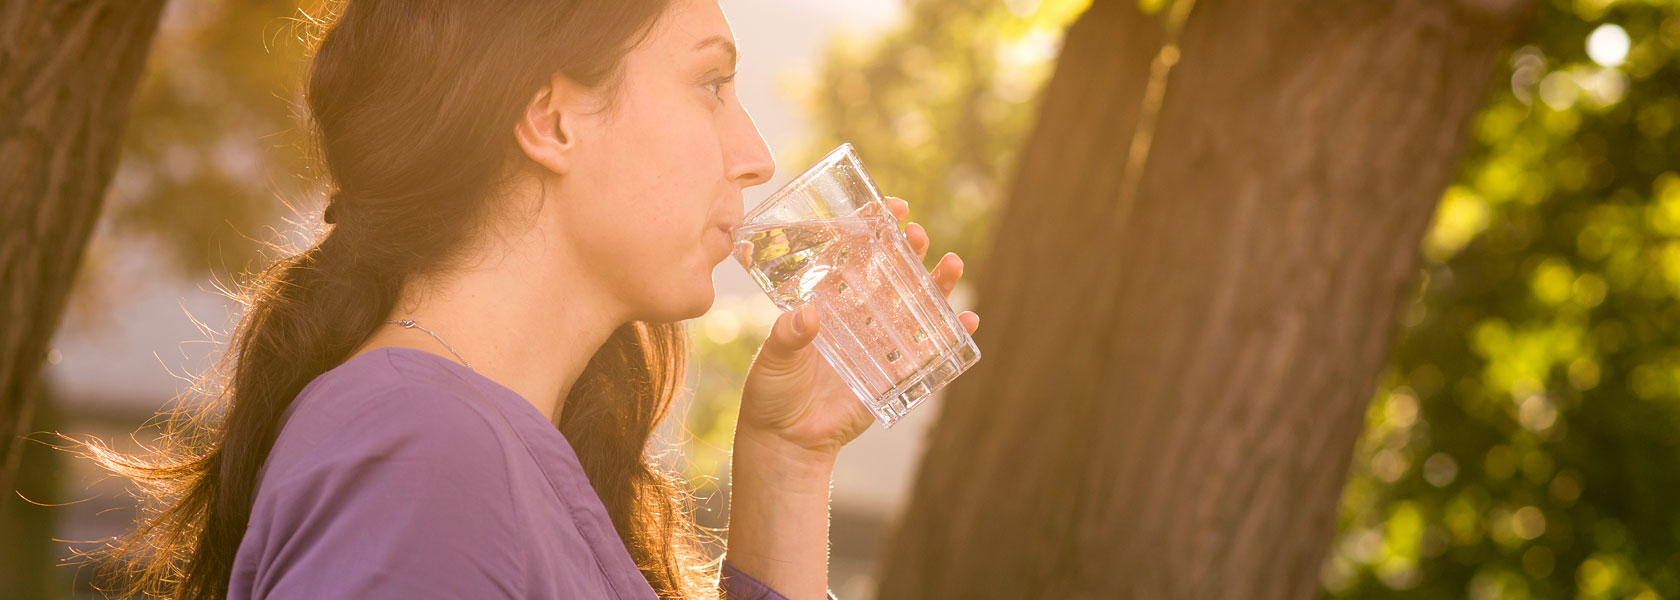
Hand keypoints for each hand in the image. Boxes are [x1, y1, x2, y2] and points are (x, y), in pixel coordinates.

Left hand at [737, 196, 980, 456]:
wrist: (787, 441)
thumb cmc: (772, 392)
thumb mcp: (774, 359)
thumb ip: (789, 337)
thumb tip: (808, 316)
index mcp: (827, 302)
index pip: (854, 257)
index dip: (874, 230)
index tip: (890, 208)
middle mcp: (857, 317)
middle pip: (890, 276)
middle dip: (908, 252)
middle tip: (917, 233)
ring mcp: (879, 344)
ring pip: (914, 307)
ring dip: (936, 286)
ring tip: (953, 263)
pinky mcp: (895, 375)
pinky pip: (928, 352)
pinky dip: (950, 336)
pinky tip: (967, 320)